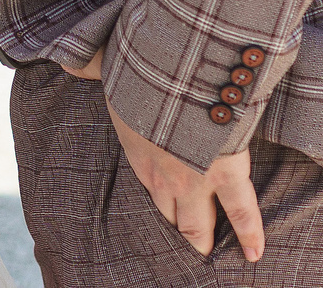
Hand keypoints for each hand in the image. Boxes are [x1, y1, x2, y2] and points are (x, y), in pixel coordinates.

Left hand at [70, 51, 265, 262]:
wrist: (174, 73)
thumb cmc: (139, 68)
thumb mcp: (108, 68)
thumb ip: (90, 67)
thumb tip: (68, 62)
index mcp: (137, 153)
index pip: (146, 191)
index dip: (155, 207)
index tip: (158, 220)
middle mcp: (163, 176)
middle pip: (170, 216)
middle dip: (177, 234)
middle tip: (184, 250)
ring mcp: (194, 180)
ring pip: (200, 223)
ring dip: (205, 241)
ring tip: (211, 259)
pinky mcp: (227, 172)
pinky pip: (242, 210)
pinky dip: (250, 233)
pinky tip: (255, 254)